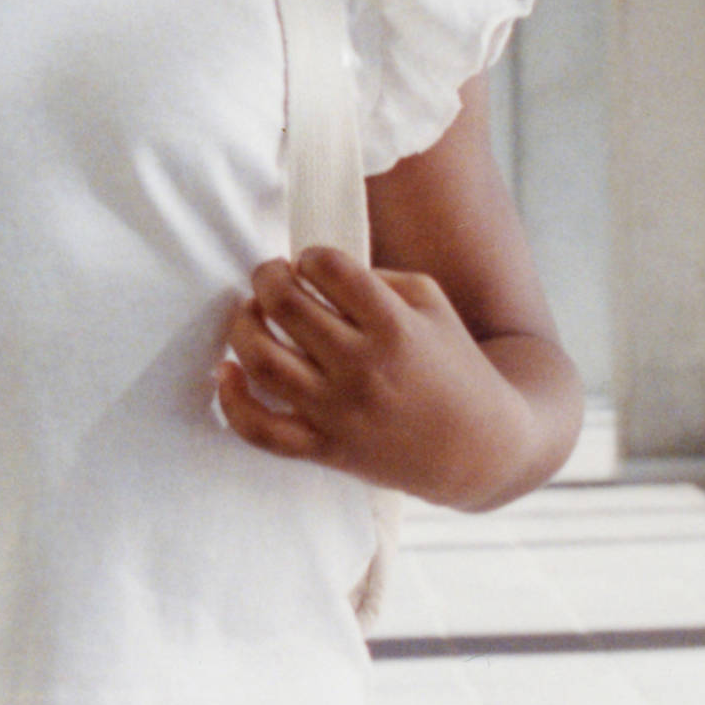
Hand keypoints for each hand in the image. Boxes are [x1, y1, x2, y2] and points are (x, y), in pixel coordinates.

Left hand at [215, 248, 529, 507]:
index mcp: (394, 326)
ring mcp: (340, 412)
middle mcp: (363, 368)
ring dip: (243, 325)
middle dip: (266, 277)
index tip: (310, 263)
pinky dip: (232, 401)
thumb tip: (314, 268)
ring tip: (253, 313)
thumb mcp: (433, 304)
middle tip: (270, 276)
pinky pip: (261, 430)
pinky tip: (226, 372)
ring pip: (262, 360)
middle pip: (285, 306)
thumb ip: (377, 278)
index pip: (328, 268)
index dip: (309, 256)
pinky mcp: (325, 449)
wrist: (478, 448)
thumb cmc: (454, 365)